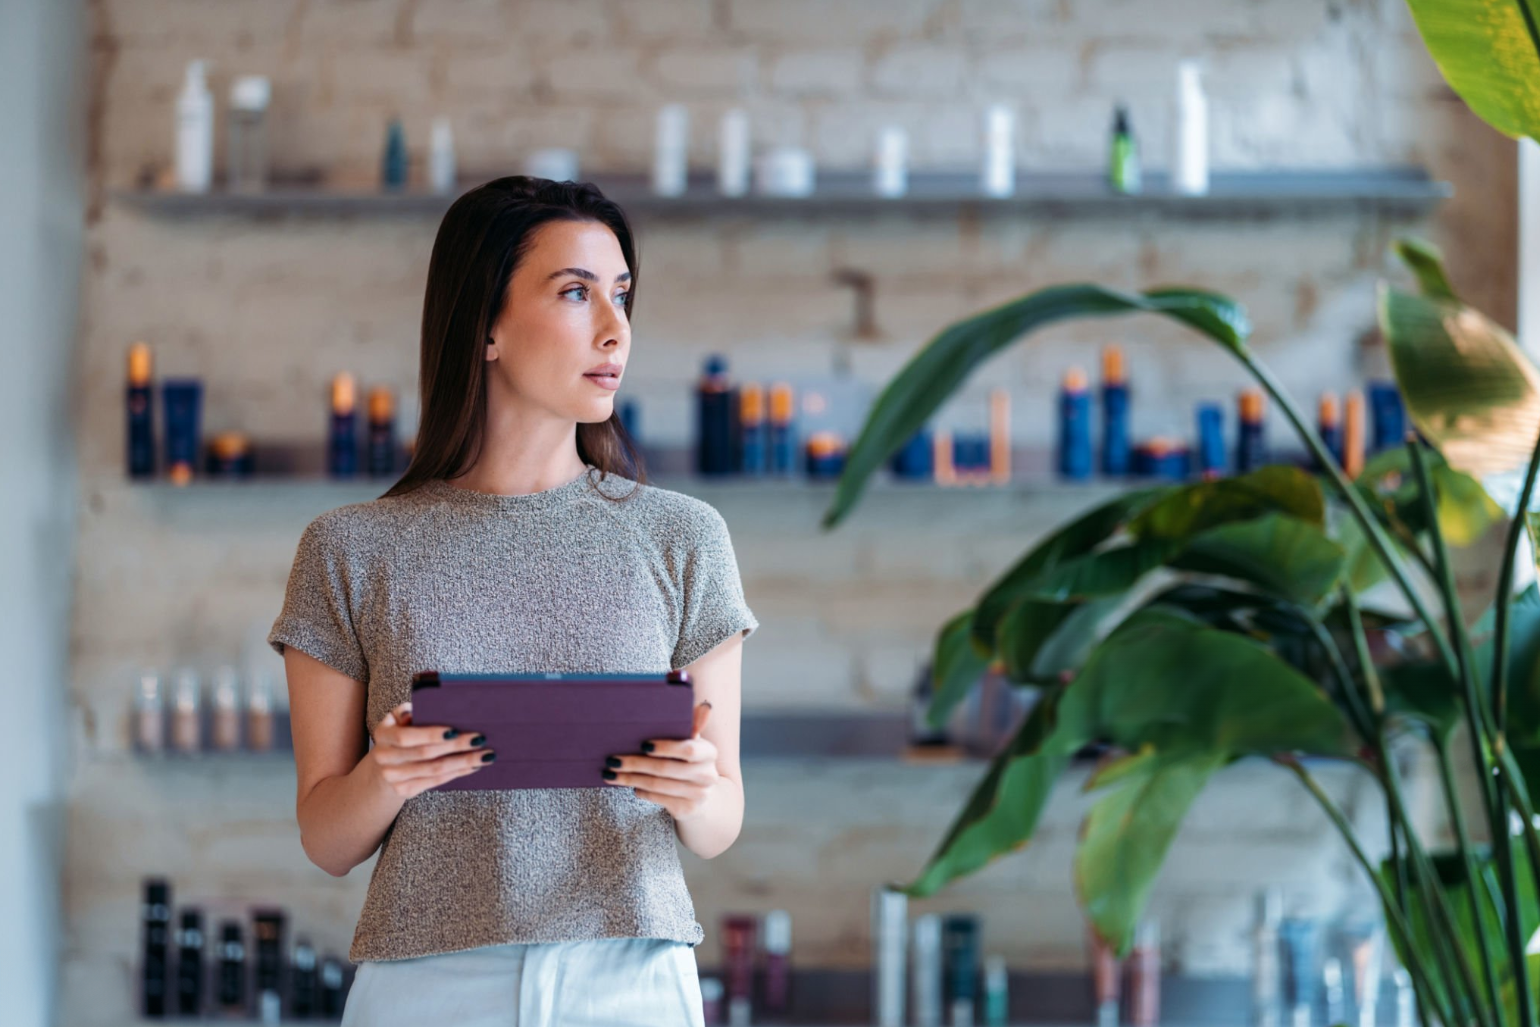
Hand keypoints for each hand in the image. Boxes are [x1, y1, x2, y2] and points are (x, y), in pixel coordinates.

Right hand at [366, 701, 493, 799]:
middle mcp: (384, 759)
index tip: (455, 729)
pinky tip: (474, 766)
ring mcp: (393, 778)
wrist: (382, 767)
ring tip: (485, 754)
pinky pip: (436, 782)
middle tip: (480, 739)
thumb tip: (425, 709)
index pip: (406, 737)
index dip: (431, 734)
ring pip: (435, 770)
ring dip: (463, 762)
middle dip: (456, 746)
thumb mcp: (397, 718)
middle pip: (426, 754)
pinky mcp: (405, 791)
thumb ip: (409, 711)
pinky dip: (458, 773)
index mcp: (382, 735)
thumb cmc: (398, 734)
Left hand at [603, 701, 717, 820]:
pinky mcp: (687, 810)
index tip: (643, 744)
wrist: (703, 797)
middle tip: (612, 759)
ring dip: (630, 778)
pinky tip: (631, 785)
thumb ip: (693, 723)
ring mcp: (698, 794)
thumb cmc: (690, 762)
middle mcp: (707, 775)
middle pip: (666, 768)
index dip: (665, 747)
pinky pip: (657, 799)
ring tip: (611, 773)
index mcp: (709, 752)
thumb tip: (704, 705)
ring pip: (657, 785)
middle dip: (635, 763)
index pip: (688, 749)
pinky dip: (641, 791)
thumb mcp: (693, 743)